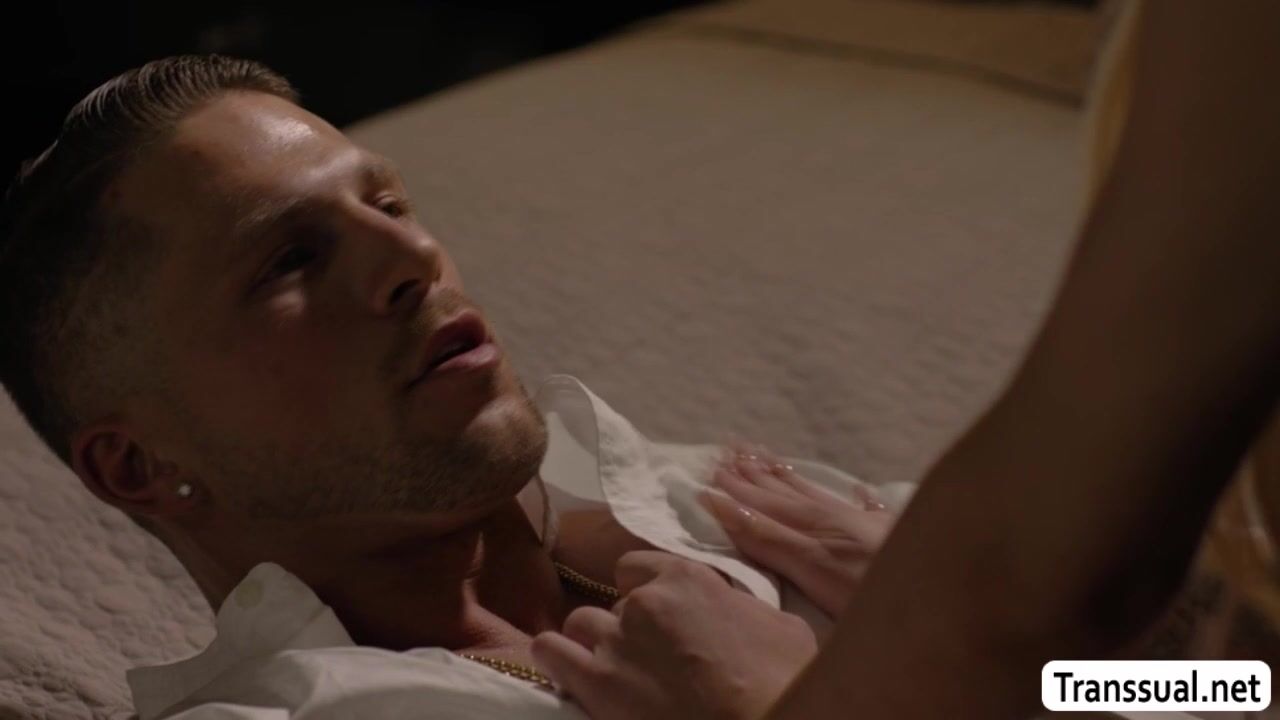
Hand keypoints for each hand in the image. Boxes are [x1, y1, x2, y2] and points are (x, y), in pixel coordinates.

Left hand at [531, 551, 817, 719]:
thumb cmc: (784, 680)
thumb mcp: (780, 625)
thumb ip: (742, 605)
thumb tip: (736, 607)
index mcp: (688, 579)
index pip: (639, 567)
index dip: (647, 592)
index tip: (661, 616)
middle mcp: (644, 603)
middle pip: (615, 603)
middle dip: (629, 627)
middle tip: (650, 657)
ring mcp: (616, 643)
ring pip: (581, 625)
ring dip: (593, 644)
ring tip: (612, 670)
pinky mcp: (596, 684)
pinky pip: (550, 655)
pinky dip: (555, 659)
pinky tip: (566, 670)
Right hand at [700, 442, 893, 615]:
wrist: (948, 584)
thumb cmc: (874, 590)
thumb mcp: (813, 566)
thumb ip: (770, 538)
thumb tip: (724, 504)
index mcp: (812, 528)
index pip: (764, 505)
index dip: (735, 491)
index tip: (709, 472)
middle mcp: (834, 518)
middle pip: (786, 492)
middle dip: (754, 475)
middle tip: (727, 450)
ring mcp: (864, 525)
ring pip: (816, 494)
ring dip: (788, 478)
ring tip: (767, 457)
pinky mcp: (894, 537)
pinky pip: (866, 508)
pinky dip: (857, 498)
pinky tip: (858, 490)